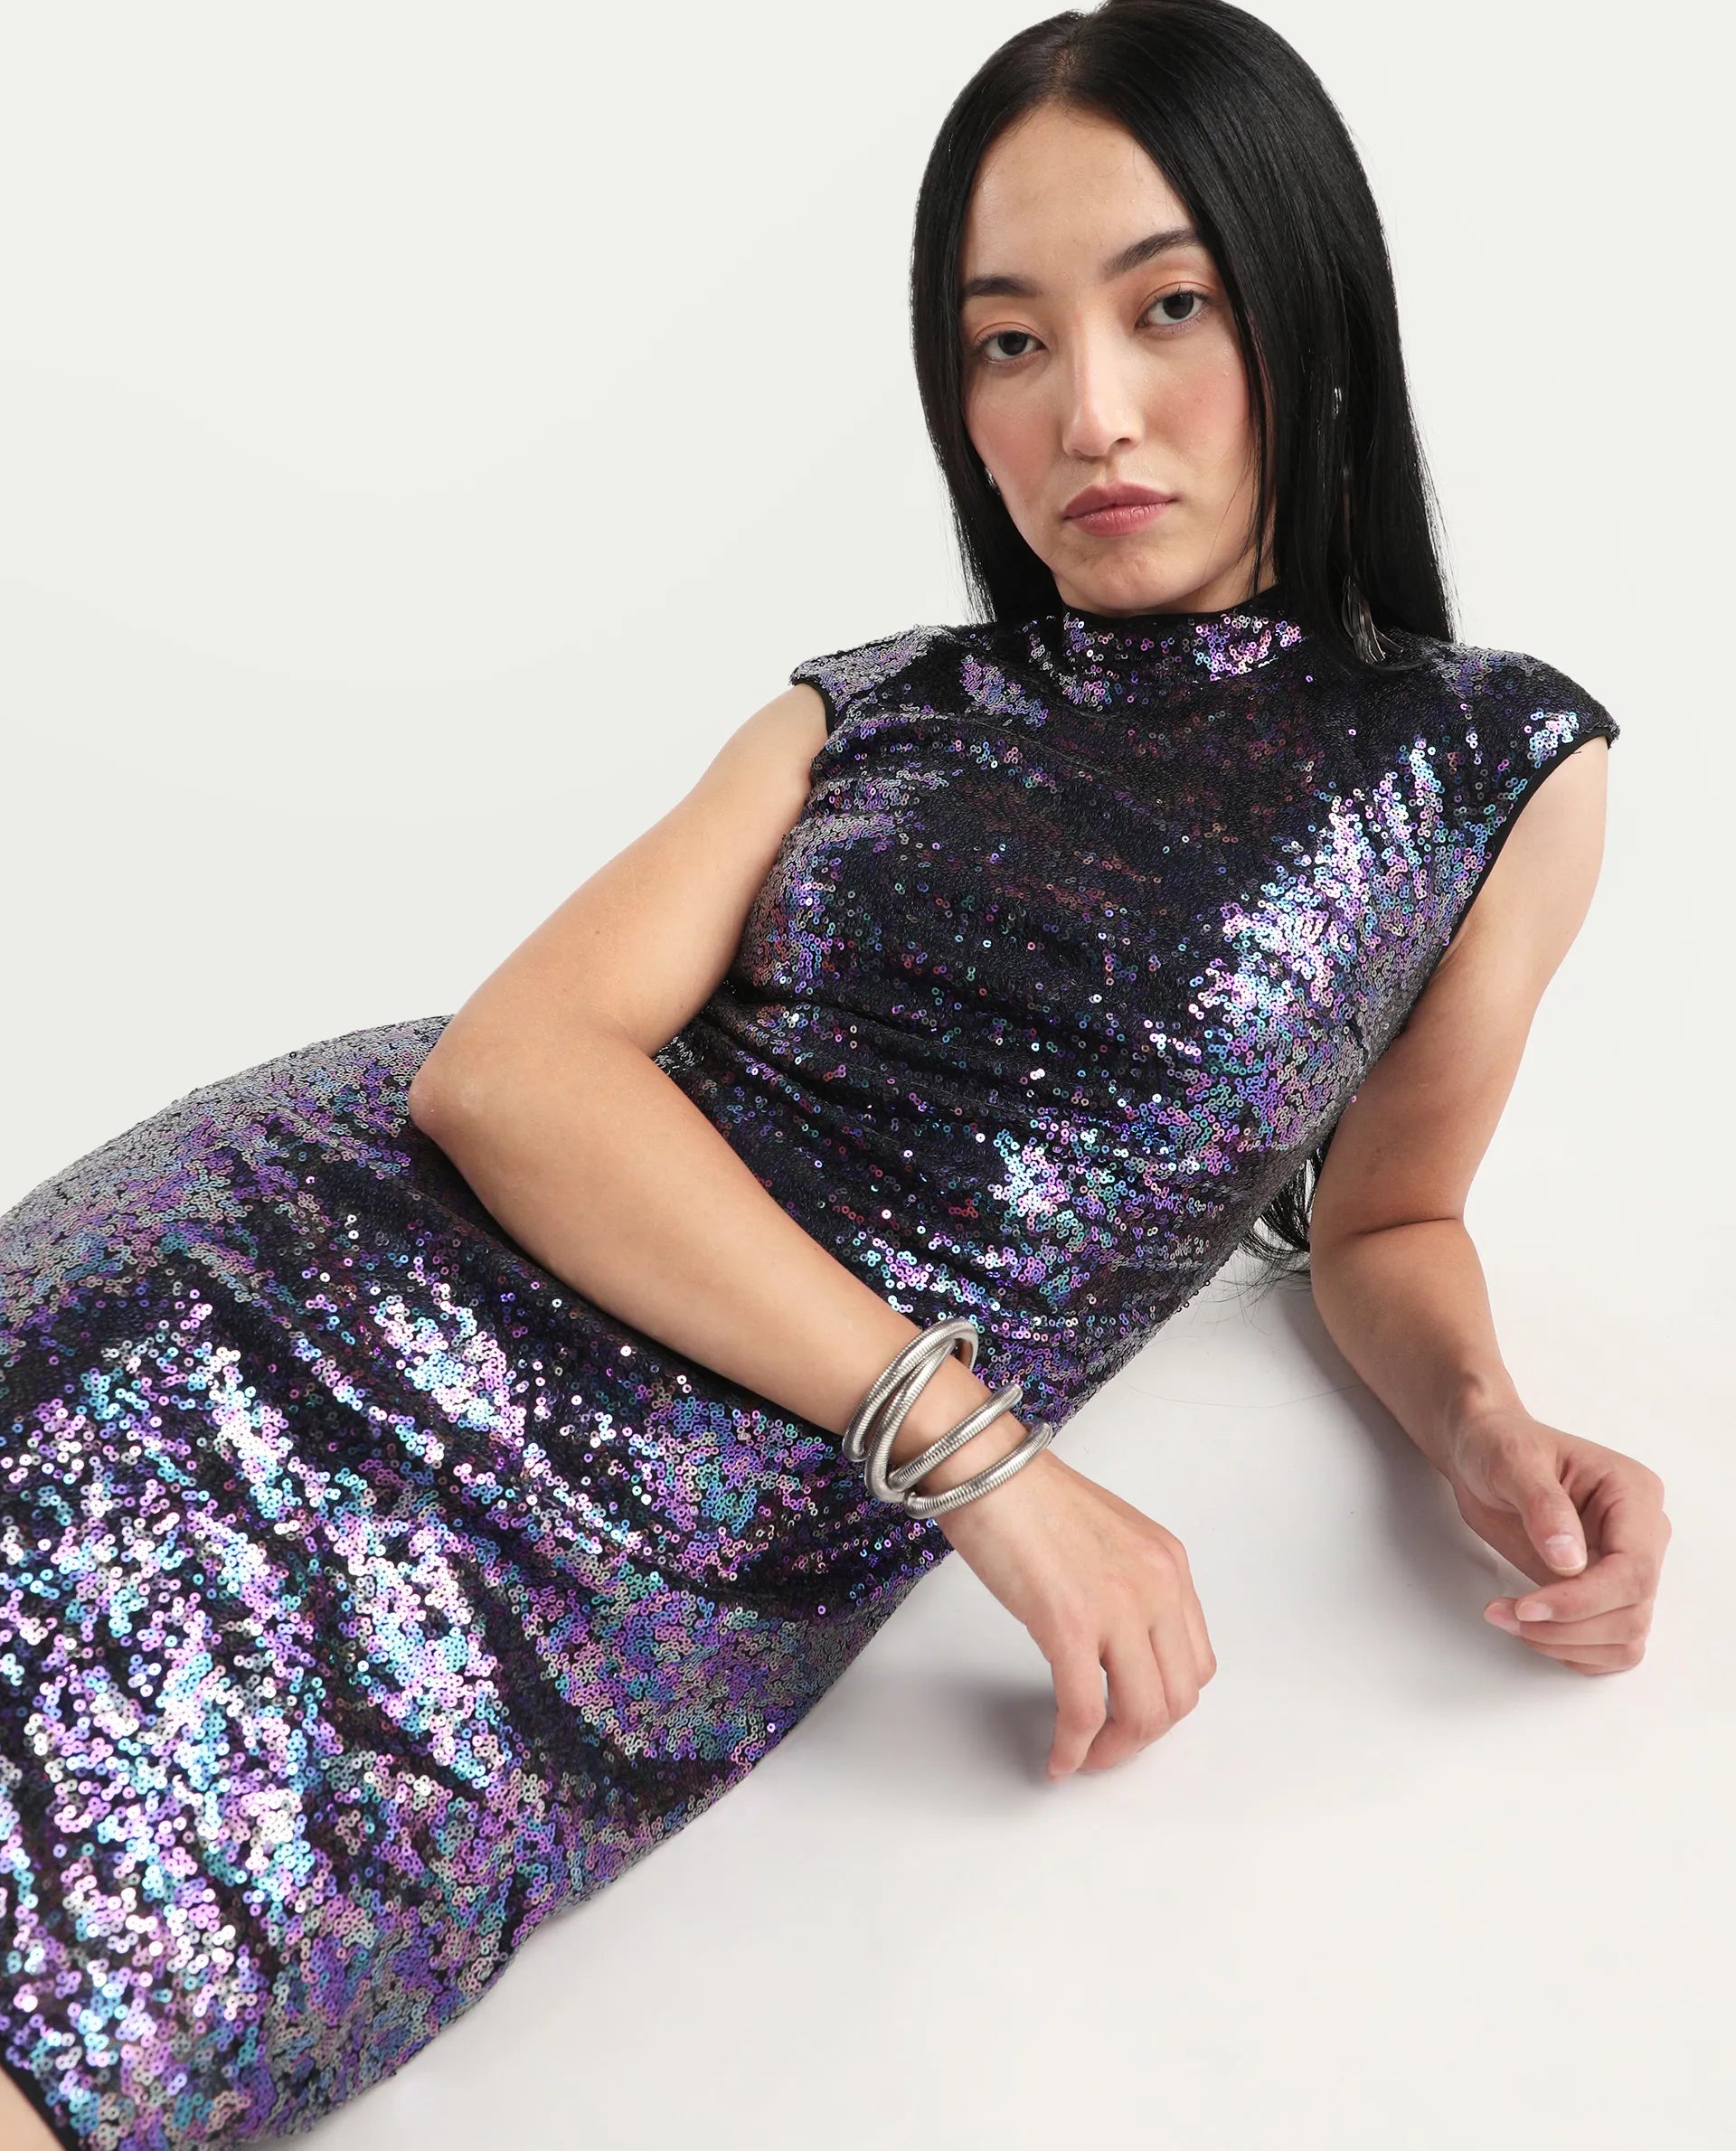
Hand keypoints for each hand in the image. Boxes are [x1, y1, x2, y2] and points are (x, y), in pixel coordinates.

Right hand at [935, 1447, 1216, 1777]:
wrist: (983, 1467)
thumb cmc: (1025, 1493)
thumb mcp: (1106, 1536)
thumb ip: (1124, 1584)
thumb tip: (1112, 1641)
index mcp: (1168, 1562)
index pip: (1194, 1660)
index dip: (1164, 1700)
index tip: (1132, 1715)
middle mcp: (1156, 1585)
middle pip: (1177, 1695)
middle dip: (1142, 1735)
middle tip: (1108, 1748)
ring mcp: (1118, 1606)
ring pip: (1142, 1713)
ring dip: (1114, 1750)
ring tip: (1086, 1758)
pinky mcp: (1071, 1625)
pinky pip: (1085, 1711)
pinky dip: (1074, 1747)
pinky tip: (1058, 1758)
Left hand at [1443, 1405, 1671, 1673]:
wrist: (1480, 1454)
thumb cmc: (1498, 1446)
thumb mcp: (1510, 1462)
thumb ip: (1543, 1505)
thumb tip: (1569, 1560)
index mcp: (1633, 1493)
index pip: (1633, 1569)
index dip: (1583, 1600)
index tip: (1528, 1606)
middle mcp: (1641, 1534)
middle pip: (1632, 1611)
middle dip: (1567, 1626)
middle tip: (1507, 1614)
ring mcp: (1625, 1566)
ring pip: (1625, 1637)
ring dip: (1566, 1643)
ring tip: (1509, 1618)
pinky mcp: (1604, 1592)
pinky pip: (1608, 1645)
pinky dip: (1570, 1649)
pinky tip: (1530, 1628)